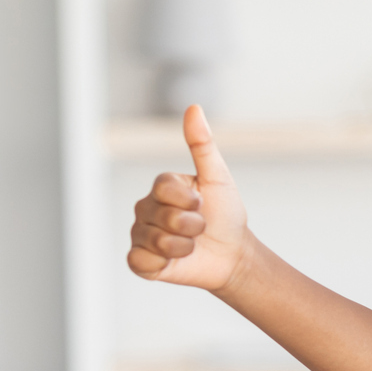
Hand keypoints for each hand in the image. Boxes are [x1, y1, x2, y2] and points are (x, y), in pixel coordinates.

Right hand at [126, 105, 250, 291]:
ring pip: (155, 240)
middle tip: (201, 228)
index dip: (190, 200)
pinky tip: (173, 261)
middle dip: (192, 226)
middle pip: (162, 216)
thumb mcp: (218, 177)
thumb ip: (203, 144)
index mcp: (161, 187)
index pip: (163, 187)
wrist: (232, 254)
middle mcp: (145, 208)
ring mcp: (140, 234)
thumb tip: (193, 107)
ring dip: (183, 246)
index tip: (202, 204)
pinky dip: (163, 263)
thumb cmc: (226, 215)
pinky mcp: (139, 261)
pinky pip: (140, 261)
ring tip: (191, 244)